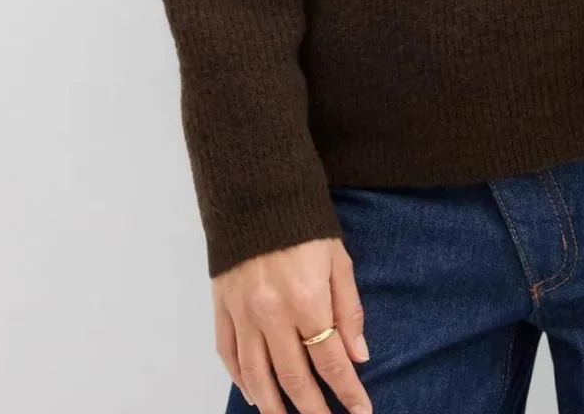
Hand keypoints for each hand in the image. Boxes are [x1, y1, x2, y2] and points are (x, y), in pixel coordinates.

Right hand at [213, 236, 371, 413]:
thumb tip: (359, 356)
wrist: (257, 192)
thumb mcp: (337, 260)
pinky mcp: (222, 307)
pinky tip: (253, 393)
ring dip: (273, 406)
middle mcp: (272, 314)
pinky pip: (228, 354)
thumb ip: (348, 310)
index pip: (330, 360)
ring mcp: (243, 313)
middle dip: (312, 409)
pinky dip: (240, 379)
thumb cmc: (304, 225)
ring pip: (256, 375)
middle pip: (293, 377)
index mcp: (306, 299)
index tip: (361, 410)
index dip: (347, 390)